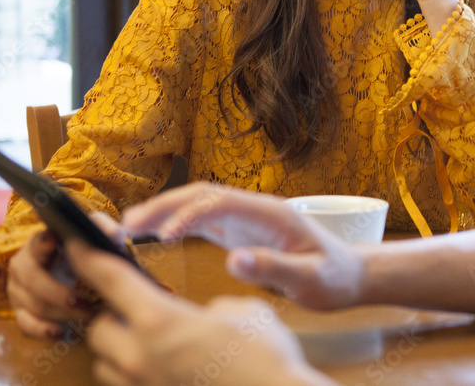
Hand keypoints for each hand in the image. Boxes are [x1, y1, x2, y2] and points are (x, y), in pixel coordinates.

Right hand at [6, 229, 96, 338]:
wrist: (74, 272)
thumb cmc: (84, 252)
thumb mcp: (94, 238)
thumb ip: (104, 229)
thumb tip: (113, 234)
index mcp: (40, 243)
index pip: (38, 243)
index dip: (44, 245)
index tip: (54, 243)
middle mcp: (22, 265)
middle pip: (32, 279)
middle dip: (59, 293)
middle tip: (85, 302)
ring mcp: (18, 289)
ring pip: (33, 304)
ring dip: (60, 312)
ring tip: (87, 315)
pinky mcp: (20, 310)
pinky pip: (25, 324)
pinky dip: (42, 329)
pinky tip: (60, 331)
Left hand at [65, 240, 330, 385]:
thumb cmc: (265, 356)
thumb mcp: (243, 311)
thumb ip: (209, 309)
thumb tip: (203, 318)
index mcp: (159, 321)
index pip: (110, 279)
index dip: (89, 255)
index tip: (76, 241)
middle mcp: (140, 357)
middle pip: (97, 328)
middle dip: (109, 313)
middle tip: (135, 304)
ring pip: (106, 363)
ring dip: (118, 347)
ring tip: (148, 339)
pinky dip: (135, 373)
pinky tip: (163, 366)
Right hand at [120, 183, 367, 308]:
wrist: (349, 274)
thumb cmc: (333, 276)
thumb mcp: (310, 279)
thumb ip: (275, 268)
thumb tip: (235, 261)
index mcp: (271, 214)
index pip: (221, 202)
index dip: (189, 214)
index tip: (162, 236)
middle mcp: (255, 209)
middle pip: (202, 196)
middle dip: (163, 206)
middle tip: (125, 226)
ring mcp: (245, 218)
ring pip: (197, 204)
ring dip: (162, 212)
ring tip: (126, 229)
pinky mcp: (239, 231)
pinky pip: (201, 219)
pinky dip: (174, 223)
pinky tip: (152, 236)